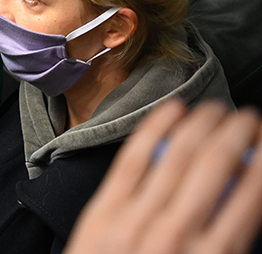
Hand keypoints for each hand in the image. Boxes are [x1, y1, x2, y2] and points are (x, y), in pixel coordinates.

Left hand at [64, 99, 261, 253]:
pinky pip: (133, 159)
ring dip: (203, 123)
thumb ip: (232, 245)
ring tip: (217, 110)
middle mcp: (178, 235)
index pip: (252, 195)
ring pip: (176, 154)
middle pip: (215, 165)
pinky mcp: (104, 211)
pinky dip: (155, 129)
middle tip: (249, 118)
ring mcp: (137, 220)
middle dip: (238, 132)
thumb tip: (248, 196)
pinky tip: (172, 110)